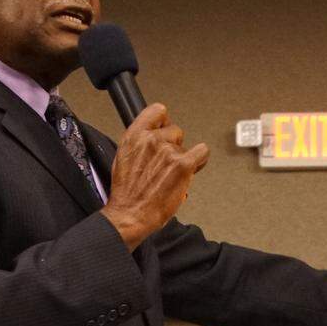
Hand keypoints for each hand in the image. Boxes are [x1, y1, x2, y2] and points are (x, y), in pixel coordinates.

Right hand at [102, 103, 208, 250]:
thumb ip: (140, 143)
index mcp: (134, 136)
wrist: (130, 214)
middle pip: (175, 130)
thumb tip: (153, 138)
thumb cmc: (127, 193)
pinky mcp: (183, 165)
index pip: (157, 111)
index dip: (164, 121)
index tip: (165, 129)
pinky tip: (192, 169)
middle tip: (168, 163)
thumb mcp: (124, 158)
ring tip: (173, 175)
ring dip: (184, 158)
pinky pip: (202, 152)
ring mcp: (168, 151)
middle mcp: (151, 140)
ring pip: (186, 146)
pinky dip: (200, 161)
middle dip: (174, 145)